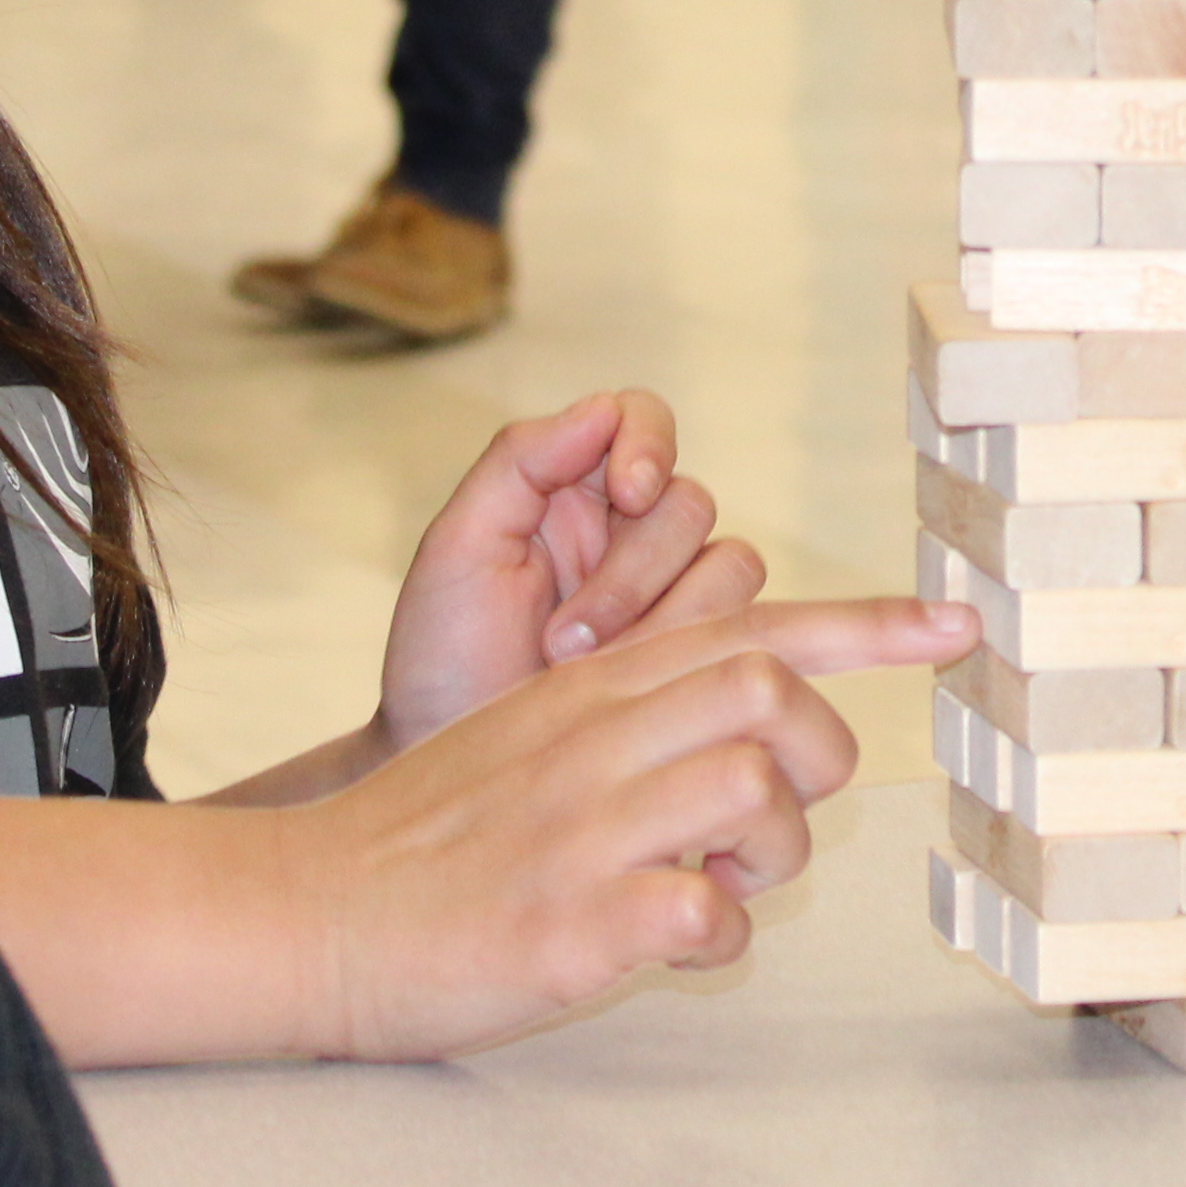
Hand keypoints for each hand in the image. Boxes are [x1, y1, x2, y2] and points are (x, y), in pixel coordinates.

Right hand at [281, 596, 978, 1059]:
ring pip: (752, 792)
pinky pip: (704, 915)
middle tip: (768, 825)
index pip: (751, 624)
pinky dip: (717, 941)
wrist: (309, 914)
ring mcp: (581, 829)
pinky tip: (671, 949)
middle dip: (814, 755)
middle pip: (768, 688)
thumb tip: (750, 731)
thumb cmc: (429, 840)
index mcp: (588, 690)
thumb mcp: (527, 736)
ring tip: (713, 889)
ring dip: (767, 855)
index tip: (958, 623)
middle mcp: (592, 740)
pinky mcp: (568, 922)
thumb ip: (633, 715)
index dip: (870, 624)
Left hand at [372, 387, 744, 757]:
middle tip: (561, 641)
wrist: (458, 779)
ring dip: (659, 622)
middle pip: (688, 503)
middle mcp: (630, 535)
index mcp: (570, 490)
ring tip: (583, 678)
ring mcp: (672, 599)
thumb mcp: (459, 548)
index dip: (650, 443)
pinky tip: (634, 695)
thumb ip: (520, 461)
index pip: (641, 421)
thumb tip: (601, 407)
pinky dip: (691, 657)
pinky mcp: (702, 658)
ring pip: (730, 565)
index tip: (627, 493)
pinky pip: (742, 630)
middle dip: (632, 573)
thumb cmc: (443, 660)